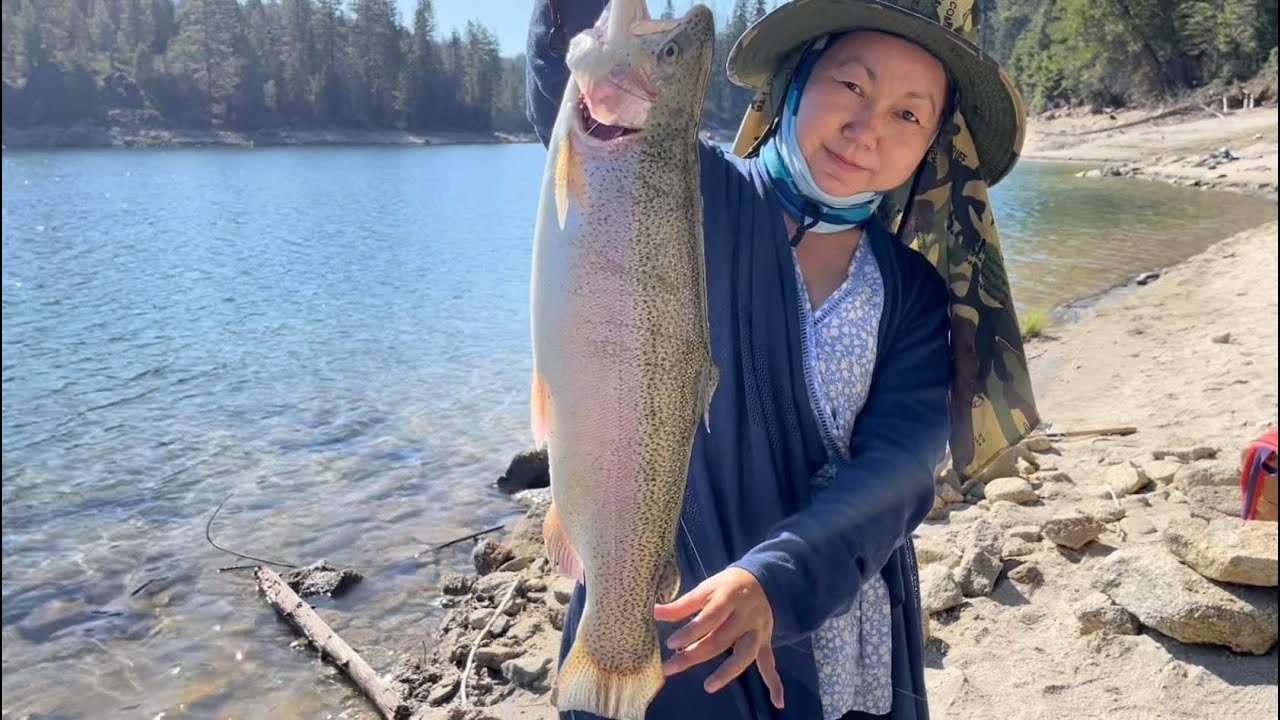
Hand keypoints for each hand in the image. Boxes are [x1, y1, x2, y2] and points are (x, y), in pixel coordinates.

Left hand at [653, 567, 784, 708]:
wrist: (763, 581)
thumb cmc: (727, 586)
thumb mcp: (706, 588)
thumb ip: (683, 604)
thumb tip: (655, 612)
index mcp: (729, 598)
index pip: (709, 618)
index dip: (690, 631)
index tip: (670, 643)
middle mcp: (745, 616)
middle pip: (721, 640)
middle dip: (695, 655)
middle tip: (670, 667)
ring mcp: (757, 631)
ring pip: (744, 654)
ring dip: (727, 671)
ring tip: (709, 686)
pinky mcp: (765, 642)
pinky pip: (770, 663)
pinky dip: (775, 683)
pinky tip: (777, 702)